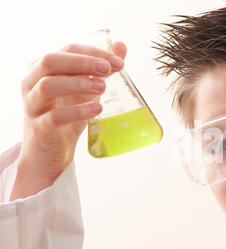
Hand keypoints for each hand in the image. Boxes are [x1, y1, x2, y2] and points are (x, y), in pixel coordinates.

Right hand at [10, 42, 126, 199]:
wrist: (48, 152)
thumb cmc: (65, 115)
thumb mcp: (84, 90)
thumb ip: (100, 69)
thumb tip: (121, 46)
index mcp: (43, 68)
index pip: (67, 49)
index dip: (94, 52)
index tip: (118, 62)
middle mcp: (32, 83)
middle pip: (51, 61)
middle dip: (82, 62)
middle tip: (108, 70)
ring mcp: (33, 106)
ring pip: (48, 86)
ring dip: (78, 83)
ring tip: (103, 88)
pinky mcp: (40, 129)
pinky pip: (54, 117)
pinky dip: (77, 112)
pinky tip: (96, 109)